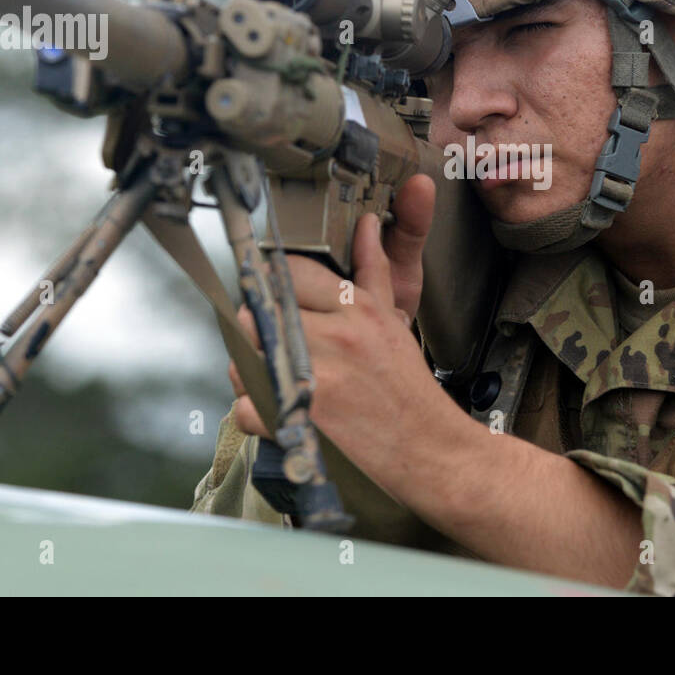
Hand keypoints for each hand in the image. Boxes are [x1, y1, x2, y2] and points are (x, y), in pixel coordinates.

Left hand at [227, 173, 436, 439]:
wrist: (429, 449)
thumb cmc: (406, 387)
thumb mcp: (392, 321)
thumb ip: (373, 270)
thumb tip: (368, 225)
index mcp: (356, 308)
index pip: (289, 274)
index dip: (276, 286)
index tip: (277, 302)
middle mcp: (334, 336)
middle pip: (256, 314)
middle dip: (256, 330)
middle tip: (273, 345)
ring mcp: (316, 376)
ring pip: (245, 361)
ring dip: (251, 374)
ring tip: (278, 381)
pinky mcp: (301, 416)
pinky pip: (248, 408)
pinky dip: (256, 416)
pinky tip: (281, 413)